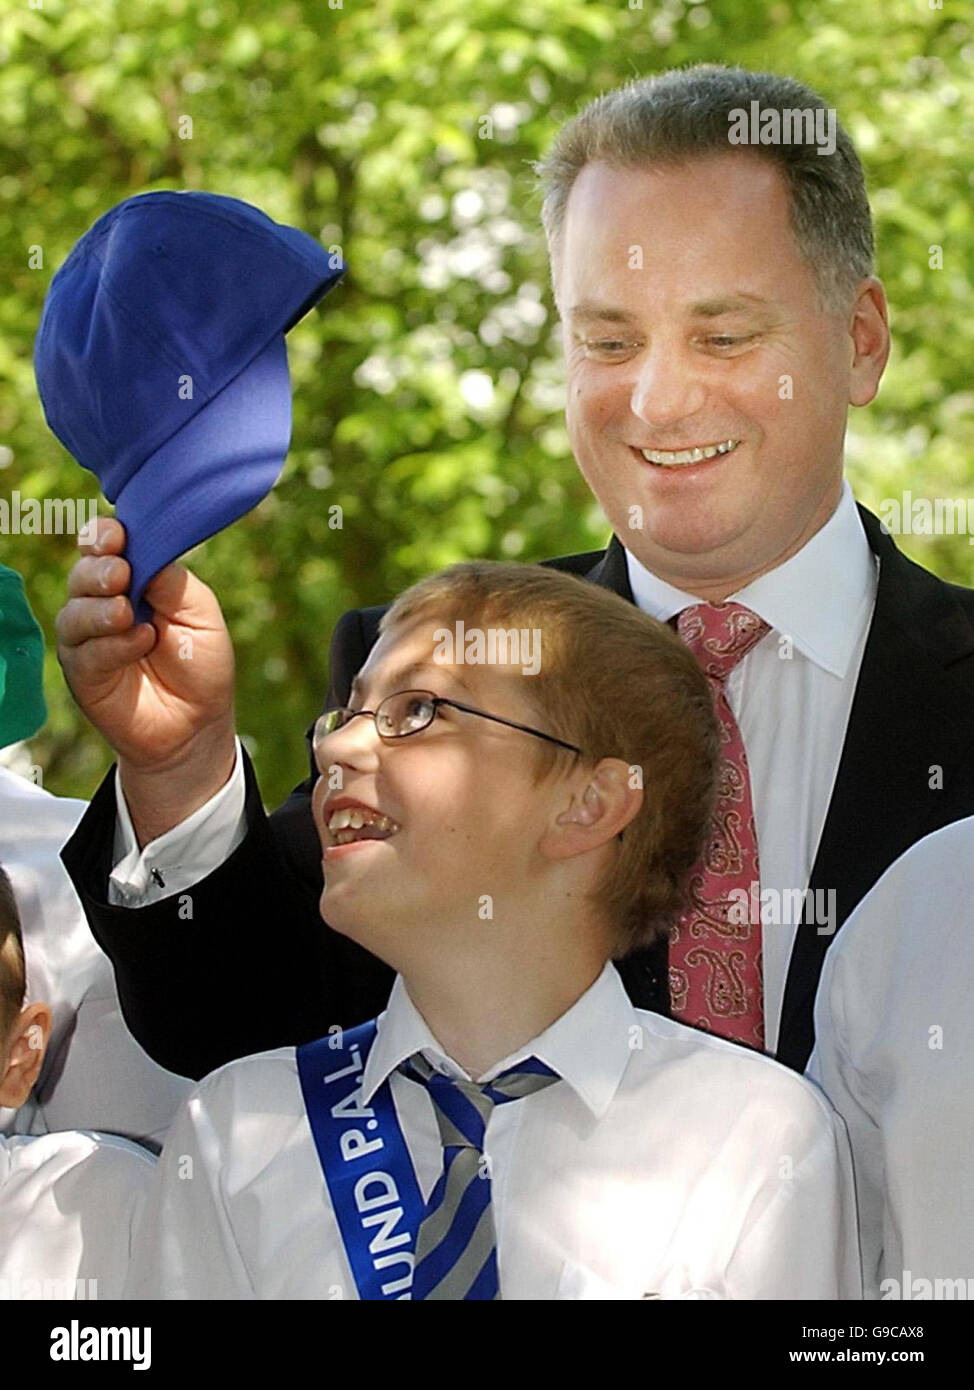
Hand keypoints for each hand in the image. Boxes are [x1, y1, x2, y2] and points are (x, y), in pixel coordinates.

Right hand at [57, 517, 236, 843]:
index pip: (104, 546)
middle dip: (99, 569)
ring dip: (100, 608)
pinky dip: (111, 645)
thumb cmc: (201, 664)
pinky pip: (84, 653)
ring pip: (74, 612)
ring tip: (128, 613)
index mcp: (132, 580)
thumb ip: (172, 582)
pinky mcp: (84, 674)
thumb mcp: (200, 614)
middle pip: (83, 573)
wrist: (198, 723)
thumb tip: (144, 555)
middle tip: (122, 576)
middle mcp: (103, 604)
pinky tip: (139, 642)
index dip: (104, 536)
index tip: (117, 536)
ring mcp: (89, 640)